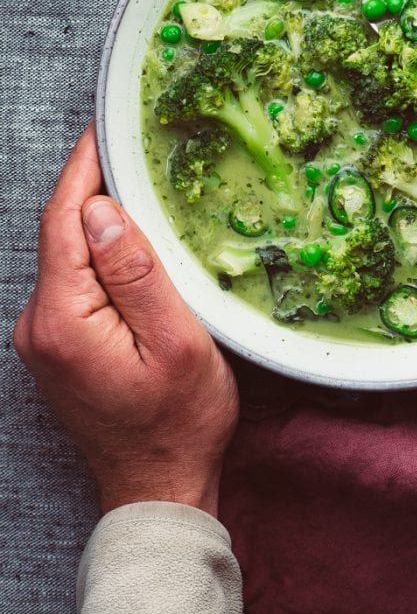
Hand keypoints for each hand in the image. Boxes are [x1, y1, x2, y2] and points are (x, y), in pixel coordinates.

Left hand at [13, 123, 238, 515]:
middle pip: (62, 234)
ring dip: (98, 221)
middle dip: (94, 188)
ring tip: (140, 187)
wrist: (157, 486)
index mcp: (64, 319)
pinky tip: (130, 243)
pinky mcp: (58, 346)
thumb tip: (100, 209)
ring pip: (67, 256)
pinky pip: (73, 281)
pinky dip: (98, 254)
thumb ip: (135, 272)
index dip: (83, 169)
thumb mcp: (175, 340)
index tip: (103, 128)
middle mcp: (39, 325)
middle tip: (133, 149)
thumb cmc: (179, 421)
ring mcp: (44, 337)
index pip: (63, 220)